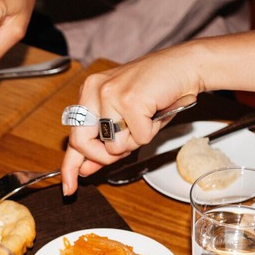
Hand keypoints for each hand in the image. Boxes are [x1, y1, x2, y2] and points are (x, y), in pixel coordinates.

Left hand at [60, 44, 203, 194]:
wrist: (185, 66)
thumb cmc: (157, 91)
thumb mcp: (125, 119)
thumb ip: (104, 143)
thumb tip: (85, 169)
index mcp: (89, 92)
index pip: (73, 135)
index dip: (70, 166)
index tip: (69, 188)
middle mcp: (94, 90)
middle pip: (83, 143)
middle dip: (105, 156)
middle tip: (126, 147)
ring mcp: (110, 93)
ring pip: (114, 145)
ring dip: (135, 141)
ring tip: (146, 119)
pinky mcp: (129, 100)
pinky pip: (138, 138)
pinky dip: (151, 133)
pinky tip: (155, 113)